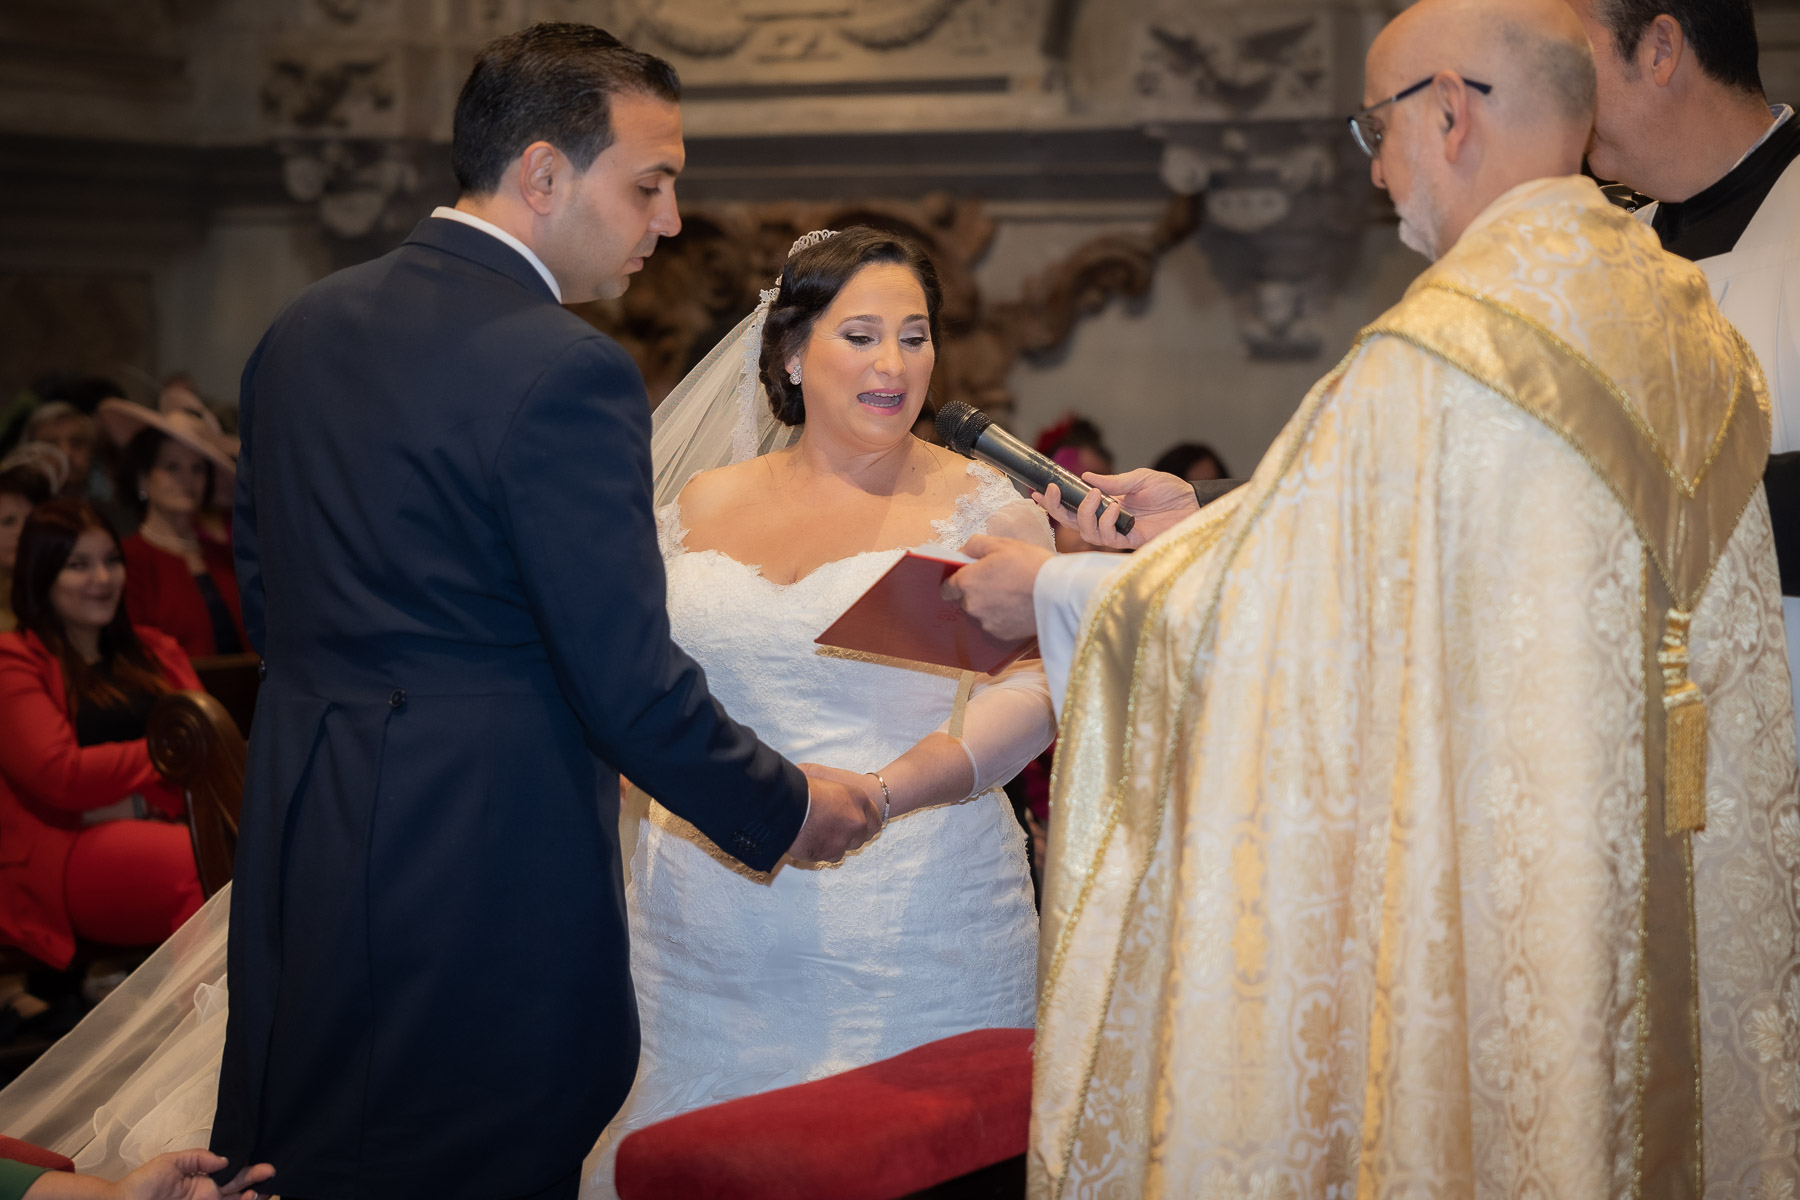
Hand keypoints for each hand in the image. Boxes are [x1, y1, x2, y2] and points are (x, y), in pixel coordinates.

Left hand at [38, 1152, 276, 1199]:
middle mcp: (208, 1197)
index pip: (233, 1176)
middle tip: (274, 1180)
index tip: (268, 1168)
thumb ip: (198, 1158)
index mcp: (204, 1182)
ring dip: (250, 1199)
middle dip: (257, 1186)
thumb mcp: (170, 1162)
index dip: (251, 1172)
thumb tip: (225, 1160)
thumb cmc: (143, 1183)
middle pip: (238, 1192)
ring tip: (263, 1193)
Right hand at [786, 766, 881, 862]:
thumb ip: (829, 785)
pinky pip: (831, 855)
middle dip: (850, 834)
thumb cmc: (801, 787)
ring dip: (836, 842)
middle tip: (835, 827)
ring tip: (819, 832)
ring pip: (846, 847)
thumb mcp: (819, 774)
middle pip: (862, 835)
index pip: (874, 818)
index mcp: (859, 799)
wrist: (786, 806)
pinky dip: (823, 850)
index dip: (864, 821)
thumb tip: (823, 787)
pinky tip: (811, 840)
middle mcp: (857, 821)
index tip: (856, 822)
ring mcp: (845, 840)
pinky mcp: (829, 854)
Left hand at [941, 535, 1053, 640]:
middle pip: (964, 601)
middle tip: (997, 581)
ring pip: (980, 614)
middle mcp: (972, 606)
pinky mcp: (1002, 635)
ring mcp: (986, 623)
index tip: (969, 577)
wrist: (1059, 593)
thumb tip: (962, 553)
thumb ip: (975, 545)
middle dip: (976, 592)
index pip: (947, 587)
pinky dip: (1002, 617)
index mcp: (967, 582)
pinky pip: (995, 624)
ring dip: (989, 606)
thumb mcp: (1002, 543)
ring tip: (1011, 594)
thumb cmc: (1031, 564)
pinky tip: (1018, 606)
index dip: (957, 581)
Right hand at [1034, 469, 1199, 550]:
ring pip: (1086, 532)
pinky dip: (1107, 522)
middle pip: (1072, 522)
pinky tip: (1116, 508)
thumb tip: (1085, 478)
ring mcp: (1118, 532)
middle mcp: (1108, 520)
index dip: (1054, 502)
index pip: (1074, 506)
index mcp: (1107, 503)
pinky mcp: (1130, 541)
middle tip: (1054, 492)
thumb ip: (1113, 482)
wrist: (1193, 504)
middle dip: (1057, 508)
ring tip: (1096, 496)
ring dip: (1085, 514)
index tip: (1038, 491)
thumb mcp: (1140, 478)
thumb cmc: (1170, 491)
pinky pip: (1108, 537)